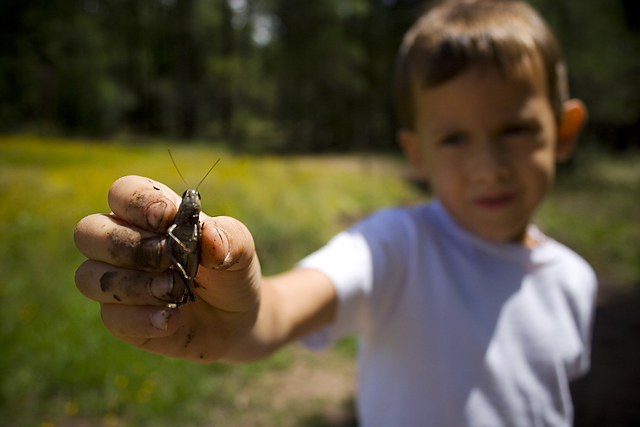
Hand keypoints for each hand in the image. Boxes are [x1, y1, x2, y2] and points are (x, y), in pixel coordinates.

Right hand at [74, 175, 260, 361]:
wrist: (237, 318)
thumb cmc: (230, 270)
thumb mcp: (241, 249)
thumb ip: (229, 237)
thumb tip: (209, 236)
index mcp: (149, 213)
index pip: (122, 192)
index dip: (136, 202)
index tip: (167, 218)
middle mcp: (124, 243)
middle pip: (88, 232)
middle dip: (127, 245)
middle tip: (167, 258)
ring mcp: (117, 282)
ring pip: (89, 277)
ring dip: (132, 285)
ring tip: (173, 291)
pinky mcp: (122, 318)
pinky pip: (110, 317)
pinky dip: (140, 318)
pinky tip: (170, 319)